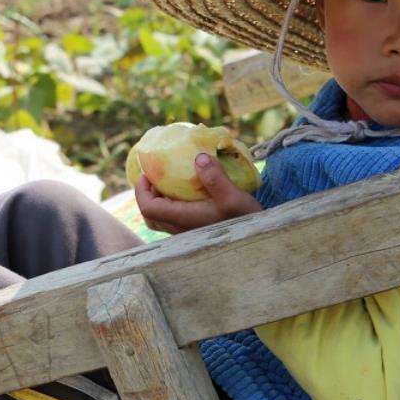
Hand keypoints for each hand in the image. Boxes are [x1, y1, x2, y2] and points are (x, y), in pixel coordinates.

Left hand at [134, 153, 261, 234]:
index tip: (146, 173)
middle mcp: (181, 230)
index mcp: (183, 220)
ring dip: (159, 201)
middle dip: (147, 195)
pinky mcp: (197, 233)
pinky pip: (174, 220)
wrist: (259, 242)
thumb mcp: (233, 197)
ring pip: (162, 219)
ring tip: (168, 183)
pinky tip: (186, 193)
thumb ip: (215, 178)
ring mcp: (188, 233)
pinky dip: (171, 206)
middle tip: (154, 177)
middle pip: (151, 215)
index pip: (149, 208)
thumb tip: (198, 157)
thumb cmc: (245, 220)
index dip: (141, 190)